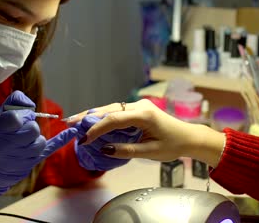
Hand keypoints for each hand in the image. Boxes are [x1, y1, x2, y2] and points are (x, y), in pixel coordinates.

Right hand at [0, 91, 78, 199]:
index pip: (16, 118)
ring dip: (35, 136)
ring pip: (40, 140)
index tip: (16, 118)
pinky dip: (62, 140)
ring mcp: (21, 157)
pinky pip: (50, 149)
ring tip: (25, 138)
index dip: (20, 115)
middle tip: (21, 129)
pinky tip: (72, 131)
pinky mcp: (32, 162)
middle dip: (30, 125)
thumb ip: (13, 103)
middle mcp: (8, 146)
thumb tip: (31, 104)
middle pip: (33, 129)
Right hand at [77, 99, 224, 166]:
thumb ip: (127, 150)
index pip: (114, 119)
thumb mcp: (151, 152)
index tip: (85, 139)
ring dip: (92, 116)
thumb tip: (104, 149)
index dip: (97, 129)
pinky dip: (101, 117)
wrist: (189, 137)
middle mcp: (138, 105)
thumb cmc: (173, 145)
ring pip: (109, 108)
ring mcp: (136, 106)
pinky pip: (115, 112)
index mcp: (144, 114)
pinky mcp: (135, 110)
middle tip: (69, 123)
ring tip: (73, 122)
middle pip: (108, 109)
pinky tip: (89, 122)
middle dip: (87, 117)